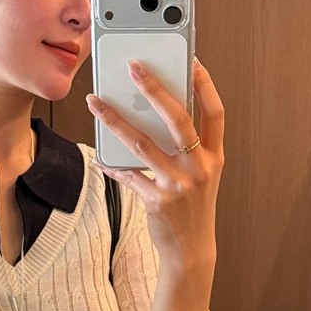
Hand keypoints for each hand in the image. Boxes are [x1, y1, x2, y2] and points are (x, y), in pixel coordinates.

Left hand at [87, 58, 224, 268]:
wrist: (191, 249)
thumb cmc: (193, 207)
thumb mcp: (201, 175)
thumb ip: (187, 148)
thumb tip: (156, 115)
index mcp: (214, 157)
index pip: (215, 113)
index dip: (205, 86)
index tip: (191, 61)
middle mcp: (199, 168)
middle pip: (178, 120)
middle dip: (155, 89)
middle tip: (134, 67)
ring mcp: (178, 184)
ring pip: (142, 143)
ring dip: (115, 120)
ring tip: (96, 103)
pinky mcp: (157, 200)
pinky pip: (127, 175)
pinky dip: (110, 164)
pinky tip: (97, 155)